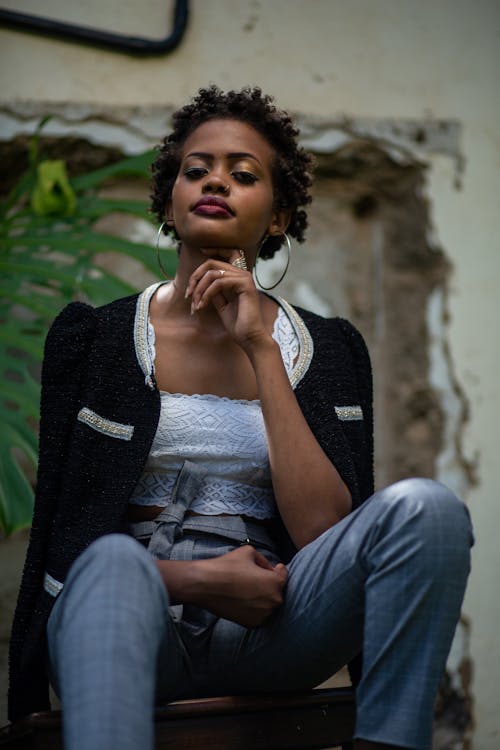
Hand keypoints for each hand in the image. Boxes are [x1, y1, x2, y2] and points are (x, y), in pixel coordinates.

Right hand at [158, 545, 287, 627]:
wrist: (205, 585)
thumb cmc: (227, 566)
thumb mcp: (249, 551)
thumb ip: (264, 560)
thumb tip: (269, 568)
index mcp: (275, 583)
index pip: (284, 575)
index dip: (278, 569)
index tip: (272, 568)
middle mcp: (273, 601)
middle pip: (277, 590)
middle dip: (270, 583)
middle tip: (256, 577)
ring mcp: (263, 615)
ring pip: (269, 603)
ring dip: (263, 596)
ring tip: (248, 588)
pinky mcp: (252, 624)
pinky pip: (260, 614)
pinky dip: (255, 607)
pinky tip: (243, 598)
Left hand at [185, 251, 269, 348]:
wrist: (249, 338)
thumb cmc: (237, 324)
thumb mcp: (221, 304)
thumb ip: (215, 291)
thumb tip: (202, 281)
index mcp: (239, 277)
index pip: (229, 253)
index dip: (214, 249)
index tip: (201, 251)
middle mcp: (243, 274)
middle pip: (213, 263)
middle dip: (195, 278)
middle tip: (188, 295)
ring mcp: (245, 278)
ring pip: (213, 273)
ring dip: (199, 290)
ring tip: (195, 305)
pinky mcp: (245, 285)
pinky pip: (218, 282)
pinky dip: (206, 294)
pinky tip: (202, 305)